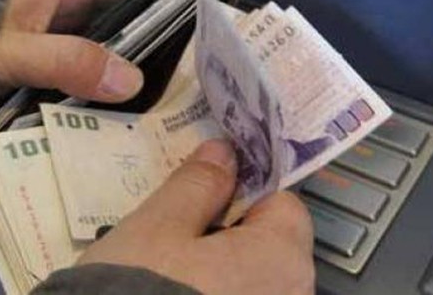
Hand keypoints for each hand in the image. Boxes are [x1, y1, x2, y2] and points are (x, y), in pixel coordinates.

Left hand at [0, 0, 185, 101]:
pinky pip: (108, 75)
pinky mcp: (66, 73)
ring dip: (154, 60)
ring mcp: (72, 45)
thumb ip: (65, 60)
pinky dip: (129, 86)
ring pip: (124, 47)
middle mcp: (75, 17)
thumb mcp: (14, 51)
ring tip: (195, 76)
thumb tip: (130, 79)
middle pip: (135, 13)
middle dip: (174, 22)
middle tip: (215, 41)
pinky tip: (151, 105)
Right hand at [78, 140, 315, 294]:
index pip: (282, 203)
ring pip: (253, 279)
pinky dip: (216, 294)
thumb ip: (199, 184)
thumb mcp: (158, 226)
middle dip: (229, 233)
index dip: (242, 192)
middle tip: (178, 237)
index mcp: (284, 256)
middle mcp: (294, 293)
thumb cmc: (138, 290)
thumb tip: (224, 152)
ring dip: (222, 270)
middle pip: (270, 245)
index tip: (204, 196)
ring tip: (170, 272)